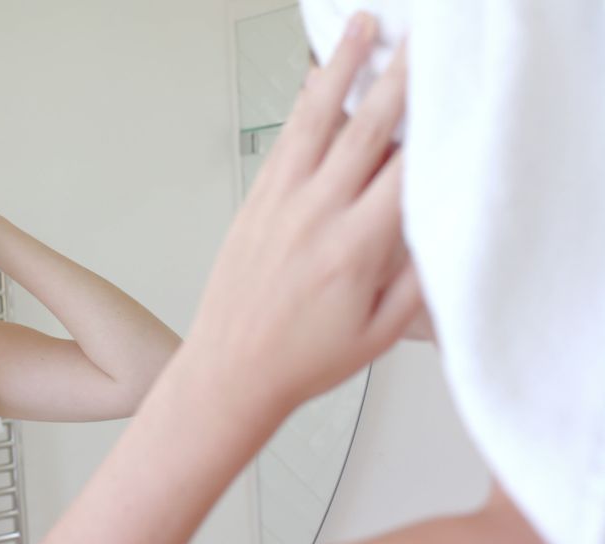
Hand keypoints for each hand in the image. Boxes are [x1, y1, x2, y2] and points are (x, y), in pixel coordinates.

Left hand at [188, 15, 420, 407]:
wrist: (229, 370)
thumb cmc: (299, 359)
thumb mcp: (379, 334)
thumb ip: (418, 278)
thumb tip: (444, 229)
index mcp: (353, 249)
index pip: (406, 171)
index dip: (434, 129)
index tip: (454, 99)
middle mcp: (314, 216)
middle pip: (366, 130)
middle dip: (399, 78)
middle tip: (419, 43)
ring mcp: (279, 203)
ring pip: (316, 121)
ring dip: (340, 70)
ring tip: (360, 31)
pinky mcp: (255, 202)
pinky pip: (282, 141)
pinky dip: (301, 106)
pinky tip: (314, 82)